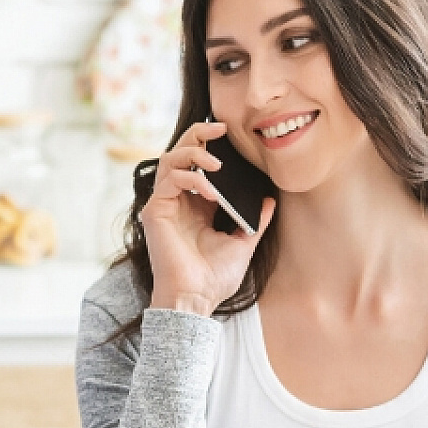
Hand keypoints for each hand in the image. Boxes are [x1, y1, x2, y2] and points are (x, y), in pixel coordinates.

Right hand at [140, 122, 275, 316]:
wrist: (196, 299)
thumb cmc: (214, 278)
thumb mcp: (243, 244)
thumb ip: (255, 221)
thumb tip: (271, 201)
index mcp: (196, 206)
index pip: (198, 164)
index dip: (210, 145)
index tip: (229, 134)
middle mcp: (179, 201)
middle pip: (180, 153)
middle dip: (198, 134)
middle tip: (220, 127)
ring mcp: (165, 205)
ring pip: (170, 159)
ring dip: (194, 153)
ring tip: (217, 163)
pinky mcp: (156, 211)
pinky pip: (169, 180)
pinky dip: (191, 178)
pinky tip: (210, 191)